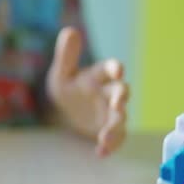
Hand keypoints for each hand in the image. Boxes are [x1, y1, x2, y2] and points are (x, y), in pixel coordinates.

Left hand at [46, 27, 128, 156]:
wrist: (66, 113)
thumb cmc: (68, 88)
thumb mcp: (62, 73)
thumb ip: (66, 55)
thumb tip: (69, 31)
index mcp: (98, 76)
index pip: (108, 69)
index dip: (114, 69)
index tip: (118, 69)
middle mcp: (109, 93)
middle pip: (120, 93)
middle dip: (121, 96)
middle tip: (120, 101)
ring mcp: (111, 114)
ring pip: (120, 119)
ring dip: (115, 127)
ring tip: (105, 137)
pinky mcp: (110, 131)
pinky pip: (115, 139)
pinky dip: (109, 145)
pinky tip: (101, 152)